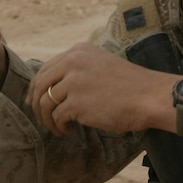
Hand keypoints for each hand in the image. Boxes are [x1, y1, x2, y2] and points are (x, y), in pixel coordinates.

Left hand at [26, 43, 178, 136]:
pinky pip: (57, 117)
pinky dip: (59, 127)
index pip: (46, 68)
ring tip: (58, 128)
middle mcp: (72, 62)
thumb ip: (77, 69)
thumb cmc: (130, 85)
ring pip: (45, 102)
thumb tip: (52, 87)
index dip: (36, 88)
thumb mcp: (100, 64)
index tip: (33, 101)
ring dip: (48, 119)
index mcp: (78, 51)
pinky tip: (69, 131)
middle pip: (40, 84)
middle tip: (42, 119)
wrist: (149, 96)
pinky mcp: (77, 103)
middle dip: (36, 104)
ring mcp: (74, 82)